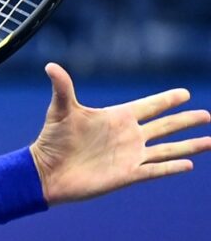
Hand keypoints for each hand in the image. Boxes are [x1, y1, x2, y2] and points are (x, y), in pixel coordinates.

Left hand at [30, 63, 210, 204]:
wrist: (47, 172)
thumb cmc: (52, 140)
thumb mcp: (60, 111)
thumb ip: (63, 88)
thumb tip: (50, 65)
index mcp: (117, 118)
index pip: (149, 106)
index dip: (166, 100)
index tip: (185, 93)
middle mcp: (128, 136)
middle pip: (165, 126)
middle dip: (186, 120)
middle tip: (207, 115)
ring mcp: (130, 156)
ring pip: (167, 148)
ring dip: (189, 145)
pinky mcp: (127, 174)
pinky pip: (155, 170)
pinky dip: (172, 167)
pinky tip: (189, 164)